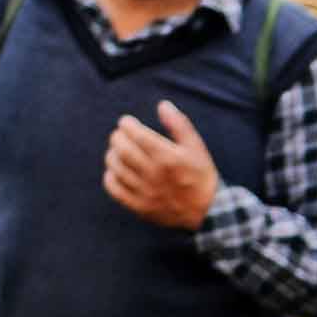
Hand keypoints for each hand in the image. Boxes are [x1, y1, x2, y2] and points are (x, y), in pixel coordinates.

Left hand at [104, 100, 221, 229]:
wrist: (206, 210)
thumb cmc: (200, 175)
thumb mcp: (196, 147)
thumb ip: (179, 124)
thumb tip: (162, 105)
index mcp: (167, 157)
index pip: (136, 135)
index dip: (126, 124)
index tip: (127, 122)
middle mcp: (154, 174)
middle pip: (122, 149)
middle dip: (117, 137)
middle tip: (120, 134)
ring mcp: (145, 192)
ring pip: (115, 167)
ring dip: (112, 154)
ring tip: (118, 150)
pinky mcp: (139, 206)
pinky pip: (114, 189)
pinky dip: (110, 176)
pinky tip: (117, 170)